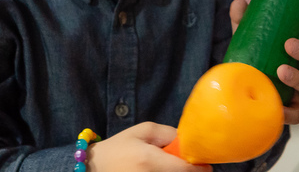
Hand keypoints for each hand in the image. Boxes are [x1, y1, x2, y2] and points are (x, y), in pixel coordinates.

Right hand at [89, 122, 208, 170]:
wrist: (94, 168)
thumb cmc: (118, 148)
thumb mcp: (142, 131)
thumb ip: (168, 133)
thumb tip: (187, 142)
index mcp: (150, 161)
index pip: (187, 170)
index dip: (201, 167)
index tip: (204, 164)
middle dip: (187, 170)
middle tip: (180, 162)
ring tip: (165, 166)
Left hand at [229, 0, 298, 124]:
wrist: (247, 90)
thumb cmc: (258, 57)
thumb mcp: (251, 38)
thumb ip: (245, 21)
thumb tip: (239, 2)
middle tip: (289, 45)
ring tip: (281, 71)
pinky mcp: (296, 111)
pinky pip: (298, 114)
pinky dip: (289, 112)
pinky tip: (278, 106)